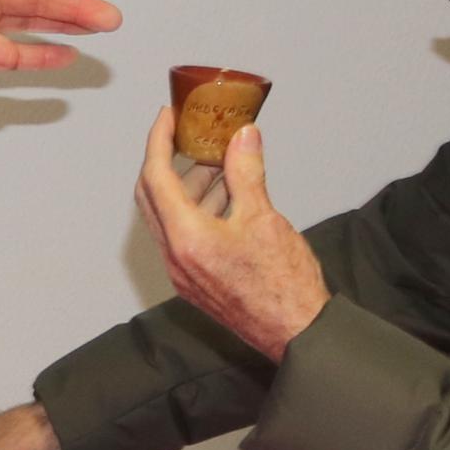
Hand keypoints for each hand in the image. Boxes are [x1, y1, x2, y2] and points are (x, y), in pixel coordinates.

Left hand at [132, 113, 328, 359]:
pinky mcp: (196, 281)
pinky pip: (183, 236)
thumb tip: (242, 136)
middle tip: (188, 136)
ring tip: (218, 162)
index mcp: (185, 238)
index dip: (158, 141)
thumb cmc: (284, 284)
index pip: (155, 177)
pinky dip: (196, 210)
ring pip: (169, 217)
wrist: (296, 333)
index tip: (167, 117)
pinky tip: (225, 196)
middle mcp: (175, 257)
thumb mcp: (264, 218)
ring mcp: (183, 272)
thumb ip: (246, 172)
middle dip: (168, 161)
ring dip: (187, 186)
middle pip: (153, 196)